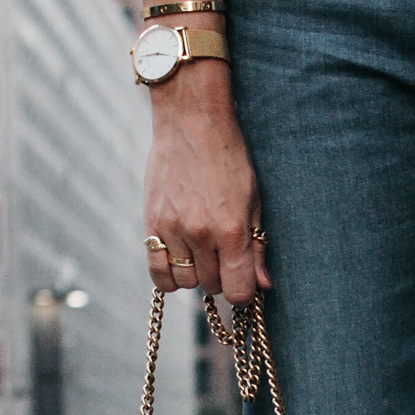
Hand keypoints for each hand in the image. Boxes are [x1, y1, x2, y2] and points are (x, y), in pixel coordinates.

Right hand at [143, 59, 271, 304]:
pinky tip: (180, 260)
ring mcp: (172, 229)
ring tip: (202, 252)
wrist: (190, 122)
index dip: (243, 292)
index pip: (237, 291)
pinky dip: (168, 275)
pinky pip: (157, 271)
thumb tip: (263, 286)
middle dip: (222, 277)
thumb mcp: (253, 201)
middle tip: (224, 254)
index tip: (244, 281)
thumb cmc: (229, 159)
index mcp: (231, 229)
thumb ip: (258, 247)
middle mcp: (200, 234)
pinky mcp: (151, 222)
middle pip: (212, 286)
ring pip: (185, 281)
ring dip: (195, 274)